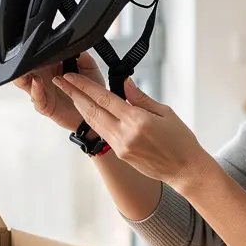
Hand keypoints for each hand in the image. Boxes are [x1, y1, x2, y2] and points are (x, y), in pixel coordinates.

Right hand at [13, 52, 103, 131]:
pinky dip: (35, 90)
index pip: (39, 55)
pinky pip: (36, 98)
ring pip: (24, 82)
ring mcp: (42, 91)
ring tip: (27, 70)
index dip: (35, 50)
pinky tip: (37, 82)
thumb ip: (83, 56)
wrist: (94, 113)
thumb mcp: (90, 69)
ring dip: (22, 75)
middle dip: (22, 62)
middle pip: (25, 67)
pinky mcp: (44, 105)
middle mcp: (44, 77)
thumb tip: (76, 46)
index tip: (35, 44)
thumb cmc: (89, 92)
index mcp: (52, 66)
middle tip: (25, 57)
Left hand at [51, 73, 212, 187]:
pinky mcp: (121, 153)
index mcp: (138, 121)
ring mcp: (121, 146)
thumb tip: (125, 84)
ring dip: (80, 106)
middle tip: (60, 80)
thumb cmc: (180, 140)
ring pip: (94, 123)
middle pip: (92, 111)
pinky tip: (88, 110)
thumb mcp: (165, 112)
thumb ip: (141, 98)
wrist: (184, 169)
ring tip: (69, 93)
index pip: (105, 99)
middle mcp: (125, 135)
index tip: (72, 76)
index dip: (85, 86)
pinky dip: (94, 119)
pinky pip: (103, 132)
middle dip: (74, 94)